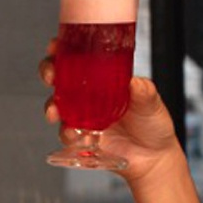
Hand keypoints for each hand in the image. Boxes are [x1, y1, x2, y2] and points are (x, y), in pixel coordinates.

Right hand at [38, 39, 182, 180]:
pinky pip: (66, 133)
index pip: (79, 57)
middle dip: (49, 72)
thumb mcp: (151, 101)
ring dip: (51, 107)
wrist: (153, 157)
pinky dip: (68, 133)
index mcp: (104, 78)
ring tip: (57, 113)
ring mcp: (82, 115)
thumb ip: (142, 90)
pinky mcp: (81, 137)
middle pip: (59, 77)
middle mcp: (88, 94)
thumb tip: (132, 80)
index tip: (56, 45)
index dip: (63, 48)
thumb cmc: (153, 123)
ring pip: (56, 106)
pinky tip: (79, 135)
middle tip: (51, 77)